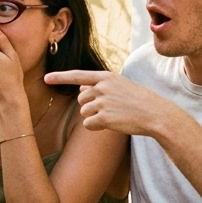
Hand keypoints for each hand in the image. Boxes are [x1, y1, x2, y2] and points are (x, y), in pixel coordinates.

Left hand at [45, 70, 174, 135]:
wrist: (155, 114)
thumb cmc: (139, 100)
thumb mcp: (120, 86)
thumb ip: (100, 85)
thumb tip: (81, 87)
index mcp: (106, 77)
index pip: (78, 75)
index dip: (60, 78)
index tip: (46, 78)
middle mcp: (102, 87)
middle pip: (80, 99)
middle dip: (89, 105)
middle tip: (109, 108)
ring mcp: (103, 102)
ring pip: (84, 112)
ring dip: (94, 117)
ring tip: (114, 115)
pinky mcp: (104, 117)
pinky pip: (88, 124)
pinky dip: (96, 127)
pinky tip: (111, 124)